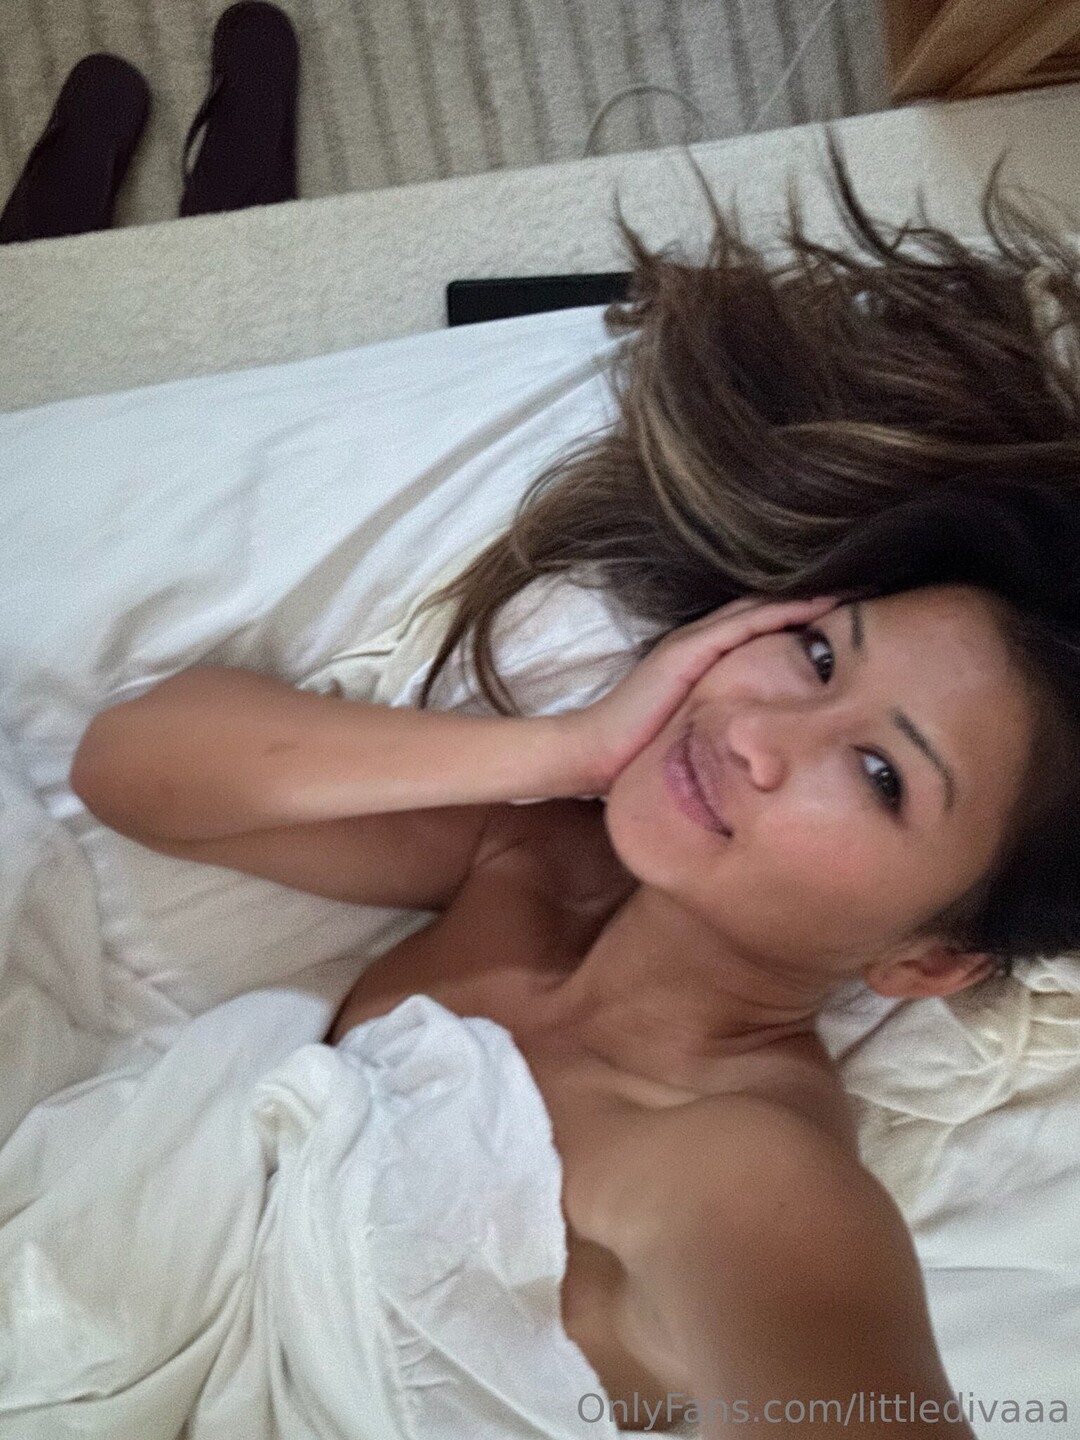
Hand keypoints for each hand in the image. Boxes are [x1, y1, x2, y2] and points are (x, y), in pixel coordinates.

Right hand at [569, 594, 842, 793]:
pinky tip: (821, 605)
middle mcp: (701, 641)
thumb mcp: (698, 732)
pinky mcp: (690, 651)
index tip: (853, 612)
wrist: (595, 753)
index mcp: (706, 658)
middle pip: (768, 607)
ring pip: (762, 607)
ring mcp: (694, 642)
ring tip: (855, 589)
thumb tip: (767, 747)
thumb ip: (727, 724)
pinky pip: (747, 624)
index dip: (805, 613)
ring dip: (809, 597)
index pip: (763, 625)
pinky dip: (785, 611)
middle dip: (815, 597)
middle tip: (868, 587)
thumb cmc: (642, 753)